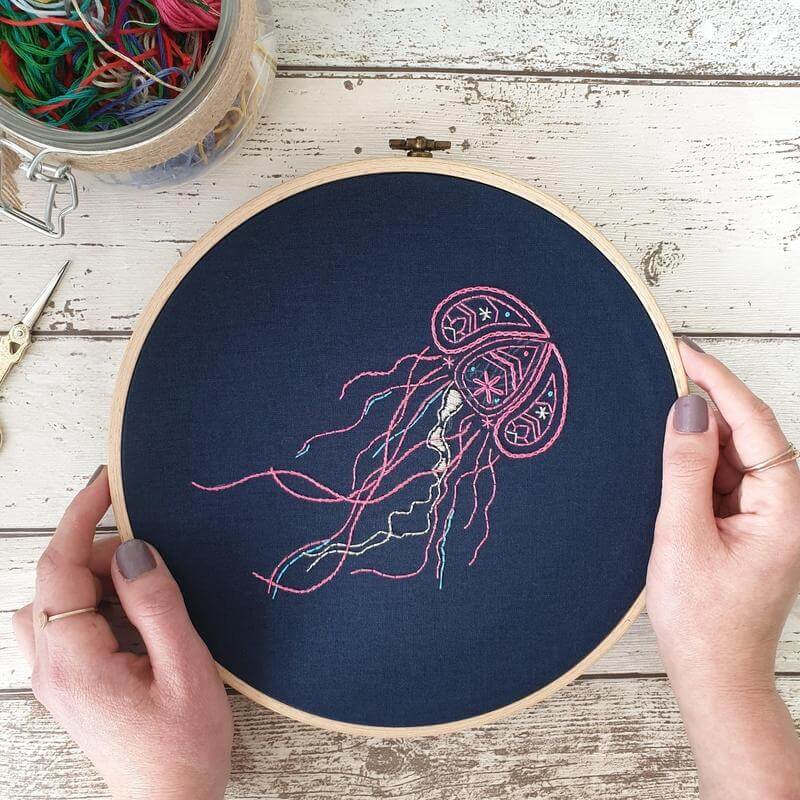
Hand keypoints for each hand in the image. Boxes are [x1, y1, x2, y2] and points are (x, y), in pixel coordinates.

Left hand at [12, 468, 232, 799]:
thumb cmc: (182, 746)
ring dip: (103, 585)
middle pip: (61, 580)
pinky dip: (102, 606)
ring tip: (150, 606)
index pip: (61, 569)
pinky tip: (137, 626)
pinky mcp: (69, 681)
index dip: (81, 517)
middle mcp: (52, 668)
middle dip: (109, 561)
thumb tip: (134, 552)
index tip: (105, 482)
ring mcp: (56, 677)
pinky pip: (70, 623)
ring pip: (61, 601)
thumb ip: (156, 605)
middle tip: (160, 574)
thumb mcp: (185, 668)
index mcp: (75, 663)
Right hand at [647, 338, 799, 798]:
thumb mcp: (683, 537)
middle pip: (748, 434)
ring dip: (699, 429)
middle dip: (707, 398)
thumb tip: (688, 409)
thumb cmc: (701, 619)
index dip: (718, 382)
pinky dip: (696, 460)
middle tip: (663, 365)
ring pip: (734, 454)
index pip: (754, 424)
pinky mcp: (747, 526)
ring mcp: (767, 516)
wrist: (714, 676)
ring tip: (656, 400)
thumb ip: (686, 469)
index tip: (682, 350)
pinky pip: (723, 478)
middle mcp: (785, 506)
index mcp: (785, 508)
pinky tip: (668, 448)